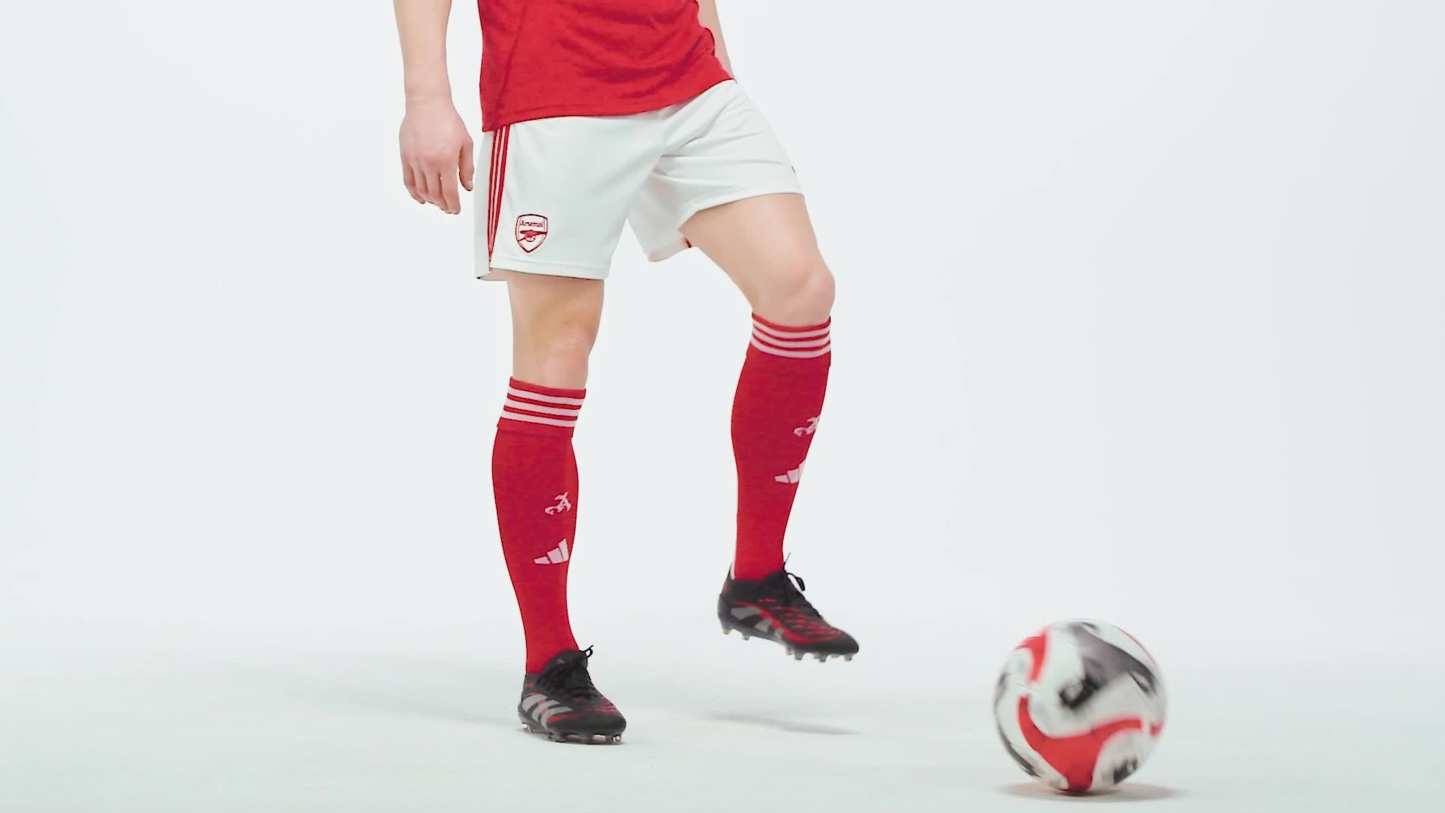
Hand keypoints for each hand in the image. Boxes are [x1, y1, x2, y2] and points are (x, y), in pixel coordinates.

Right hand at [399, 97, 473, 214]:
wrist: (427, 103)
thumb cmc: (448, 120)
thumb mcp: (466, 143)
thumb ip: (467, 167)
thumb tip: (468, 187)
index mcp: (446, 160)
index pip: (449, 192)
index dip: (453, 205)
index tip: (456, 210)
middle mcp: (428, 163)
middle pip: (434, 194)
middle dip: (442, 205)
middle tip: (448, 208)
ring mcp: (415, 160)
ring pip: (421, 190)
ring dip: (430, 200)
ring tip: (437, 202)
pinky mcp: (405, 156)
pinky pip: (408, 180)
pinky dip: (414, 192)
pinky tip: (421, 197)